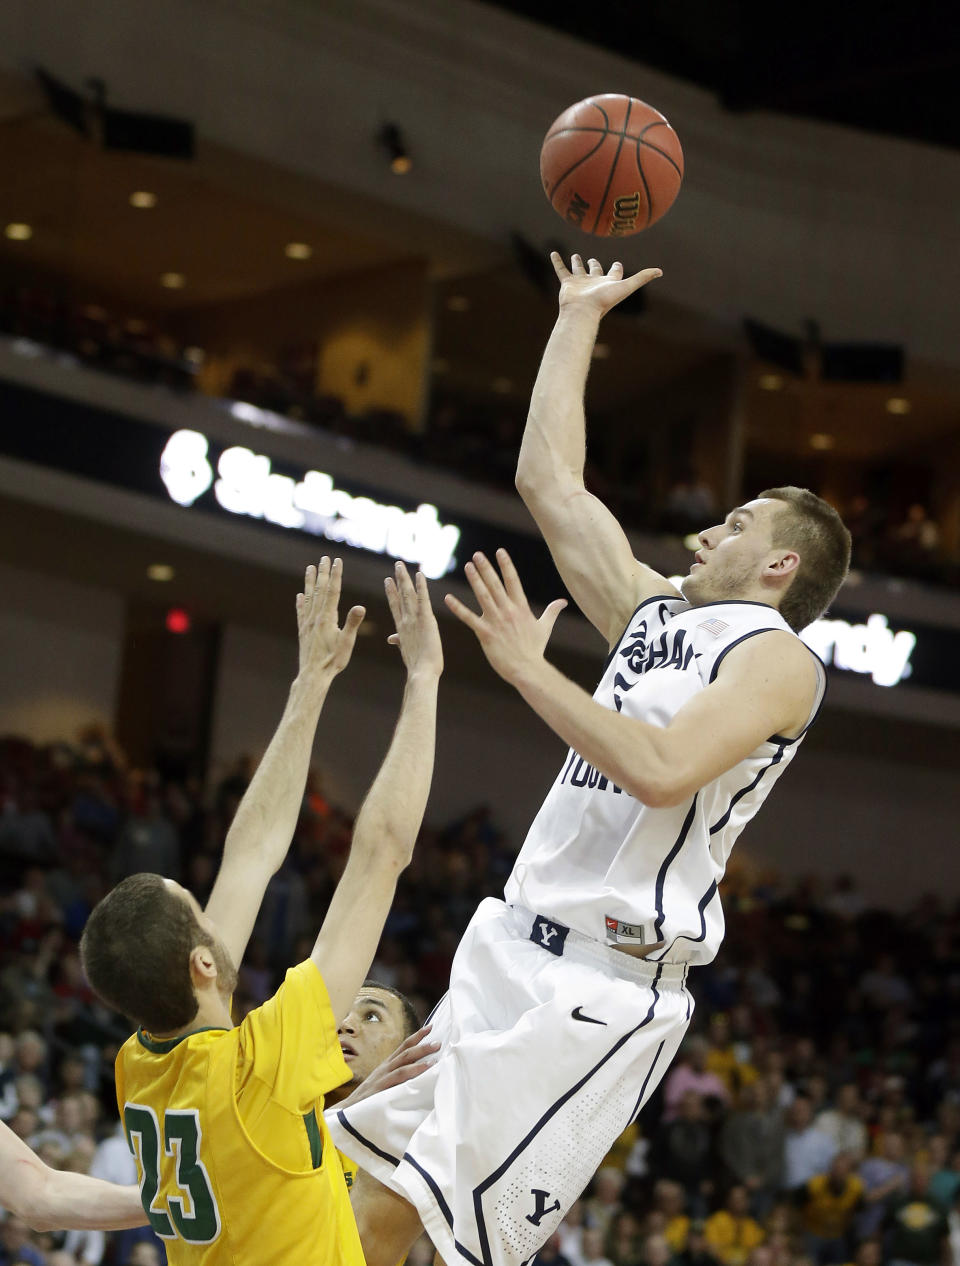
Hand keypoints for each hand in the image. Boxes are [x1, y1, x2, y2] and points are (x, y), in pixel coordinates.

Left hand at [295, 558, 364, 683]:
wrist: (313, 675)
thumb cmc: (332, 661)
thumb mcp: (347, 642)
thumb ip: (352, 623)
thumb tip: (360, 606)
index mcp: (327, 618)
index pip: (332, 591)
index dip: (335, 575)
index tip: (337, 561)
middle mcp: (315, 617)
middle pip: (319, 590)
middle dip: (323, 573)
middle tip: (324, 558)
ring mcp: (307, 623)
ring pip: (308, 597)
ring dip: (310, 582)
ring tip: (309, 568)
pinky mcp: (302, 631)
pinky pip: (301, 612)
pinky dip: (300, 602)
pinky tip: (299, 596)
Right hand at [337, 1026, 440, 1108]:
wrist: (347, 1112)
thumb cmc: (367, 1101)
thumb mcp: (384, 1087)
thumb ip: (397, 1081)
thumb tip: (418, 1078)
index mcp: (386, 1066)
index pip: (403, 1047)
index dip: (416, 1037)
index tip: (430, 1027)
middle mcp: (385, 1068)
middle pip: (406, 1051)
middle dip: (422, 1044)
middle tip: (439, 1041)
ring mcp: (383, 1076)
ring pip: (404, 1061)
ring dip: (421, 1055)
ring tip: (435, 1054)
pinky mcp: (381, 1086)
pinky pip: (399, 1076)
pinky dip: (413, 1071)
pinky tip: (424, 1070)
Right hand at [385, 562, 443, 678]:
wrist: (422, 672)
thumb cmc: (417, 665)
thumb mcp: (406, 650)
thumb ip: (398, 640)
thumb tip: (390, 639)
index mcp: (401, 628)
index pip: (395, 605)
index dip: (391, 592)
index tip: (387, 580)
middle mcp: (405, 621)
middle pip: (400, 596)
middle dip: (398, 580)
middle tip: (397, 565)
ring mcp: (414, 619)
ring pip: (408, 594)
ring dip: (405, 579)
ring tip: (401, 565)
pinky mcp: (426, 620)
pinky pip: (423, 599)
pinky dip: (421, 587)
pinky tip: (419, 575)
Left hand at [444, 548, 565, 684]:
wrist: (527, 669)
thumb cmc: (535, 649)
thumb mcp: (545, 627)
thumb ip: (552, 611)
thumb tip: (563, 601)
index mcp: (521, 608)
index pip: (513, 580)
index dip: (506, 565)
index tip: (499, 551)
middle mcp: (508, 611)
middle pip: (495, 584)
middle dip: (486, 568)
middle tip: (477, 555)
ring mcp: (496, 621)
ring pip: (483, 596)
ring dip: (474, 580)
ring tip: (468, 566)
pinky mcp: (485, 633)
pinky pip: (469, 618)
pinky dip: (458, 608)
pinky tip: (448, 598)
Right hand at [551, 251, 661, 315]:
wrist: (583, 311)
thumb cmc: (604, 300)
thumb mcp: (626, 286)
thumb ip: (642, 278)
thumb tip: (661, 271)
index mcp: (608, 283)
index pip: (614, 273)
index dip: (617, 268)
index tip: (618, 264)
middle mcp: (594, 283)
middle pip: (595, 271)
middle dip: (595, 265)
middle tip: (593, 260)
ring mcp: (580, 283)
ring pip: (578, 270)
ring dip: (577, 263)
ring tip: (576, 256)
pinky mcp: (567, 283)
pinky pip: (561, 270)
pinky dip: (557, 262)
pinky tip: (553, 253)